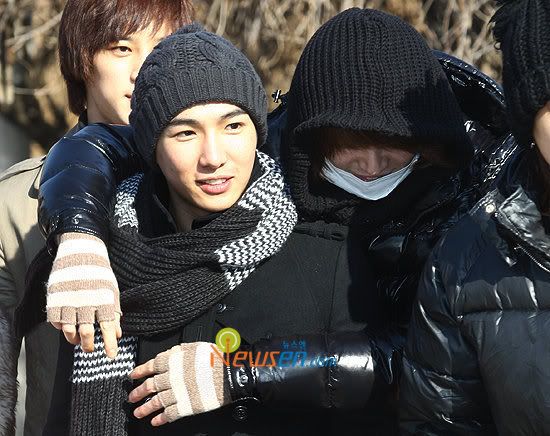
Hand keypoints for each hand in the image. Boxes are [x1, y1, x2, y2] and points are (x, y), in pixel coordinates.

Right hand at [46, 232, 121, 357]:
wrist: (81, 252)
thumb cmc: (99, 274)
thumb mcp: (112, 291)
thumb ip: (115, 312)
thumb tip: (118, 334)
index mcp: (103, 300)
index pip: (108, 327)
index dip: (110, 343)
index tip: (111, 356)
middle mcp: (85, 303)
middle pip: (86, 333)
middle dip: (89, 346)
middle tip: (91, 349)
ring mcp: (68, 302)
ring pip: (69, 331)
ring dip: (74, 340)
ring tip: (78, 340)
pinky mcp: (55, 300)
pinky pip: (56, 322)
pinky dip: (61, 328)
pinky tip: (67, 326)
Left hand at [129, 342, 229, 425]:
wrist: (229, 375)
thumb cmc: (216, 359)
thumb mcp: (196, 346)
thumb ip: (179, 351)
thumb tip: (169, 353)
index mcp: (172, 361)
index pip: (150, 366)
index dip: (140, 371)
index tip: (134, 375)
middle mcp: (170, 377)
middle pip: (148, 386)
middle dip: (138, 392)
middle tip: (132, 397)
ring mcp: (176, 393)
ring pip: (155, 402)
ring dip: (144, 408)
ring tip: (138, 413)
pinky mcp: (185, 407)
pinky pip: (168, 414)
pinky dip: (160, 419)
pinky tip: (155, 422)